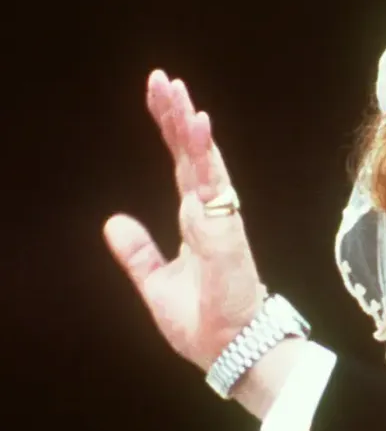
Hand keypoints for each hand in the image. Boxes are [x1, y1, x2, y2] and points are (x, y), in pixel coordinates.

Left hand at [103, 70, 264, 372]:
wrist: (228, 351)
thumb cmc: (204, 321)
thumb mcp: (156, 283)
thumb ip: (138, 252)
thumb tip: (113, 221)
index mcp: (196, 221)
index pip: (181, 165)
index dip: (170, 130)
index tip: (159, 96)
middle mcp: (210, 213)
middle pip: (192, 153)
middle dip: (177, 115)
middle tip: (163, 79)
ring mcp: (219, 219)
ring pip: (203, 160)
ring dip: (190, 124)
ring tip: (177, 90)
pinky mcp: (224, 230)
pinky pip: (212, 184)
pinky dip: (204, 152)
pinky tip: (198, 123)